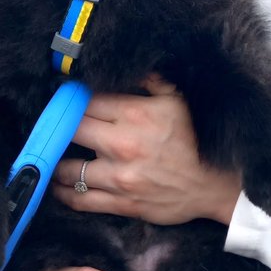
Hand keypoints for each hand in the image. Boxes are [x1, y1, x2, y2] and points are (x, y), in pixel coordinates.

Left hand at [52, 75, 241, 225]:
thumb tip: (127, 66)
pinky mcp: (123, 204)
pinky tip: (58, 186)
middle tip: (54, 126)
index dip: (71, 99)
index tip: (65, 100)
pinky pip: (81, 200)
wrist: (219, 185)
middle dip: (60, 127)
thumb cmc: (198, 139)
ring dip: (56, 163)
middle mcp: (122, 145)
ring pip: (68, 169)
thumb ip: (150, 80)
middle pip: (71, 130)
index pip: (86, 101)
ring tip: (51, 157)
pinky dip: (64, 193)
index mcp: (135, 114)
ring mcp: (120, 177)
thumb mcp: (178, 99)